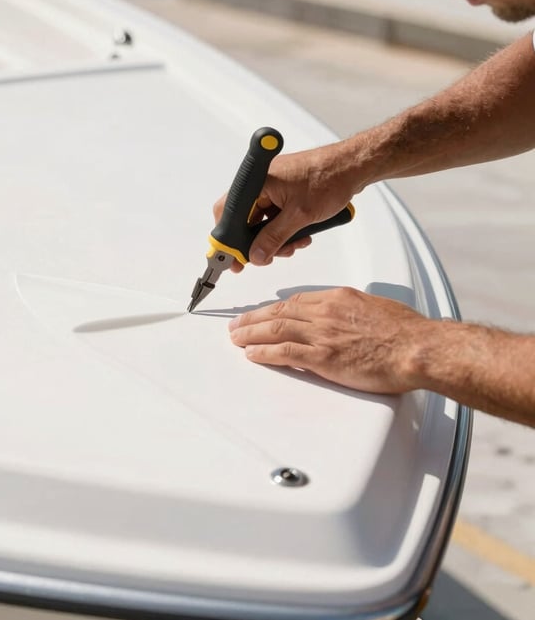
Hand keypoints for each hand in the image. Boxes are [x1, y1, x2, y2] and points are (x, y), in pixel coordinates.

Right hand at [213, 143, 360, 266]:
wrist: (353, 166)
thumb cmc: (329, 179)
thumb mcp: (299, 216)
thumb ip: (274, 238)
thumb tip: (256, 255)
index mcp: (257, 182)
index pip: (228, 213)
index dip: (229, 239)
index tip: (234, 258)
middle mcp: (260, 182)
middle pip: (246, 220)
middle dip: (259, 241)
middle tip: (269, 256)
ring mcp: (273, 186)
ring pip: (262, 220)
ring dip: (275, 236)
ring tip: (294, 243)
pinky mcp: (284, 190)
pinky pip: (275, 214)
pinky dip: (284, 227)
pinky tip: (300, 234)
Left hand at [228, 287, 432, 393]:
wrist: (419, 348)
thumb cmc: (407, 332)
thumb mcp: (375, 309)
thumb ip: (353, 312)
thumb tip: (346, 319)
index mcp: (338, 298)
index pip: (296, 301)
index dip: (274, 309)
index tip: (262, 314)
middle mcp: (326, 312)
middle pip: (279, 312)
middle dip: (254, 319)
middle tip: (237, 325)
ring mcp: (323, 334)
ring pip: (276, 329)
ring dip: (250, 334)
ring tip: (235, 338)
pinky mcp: (323, 356)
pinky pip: (284, 352)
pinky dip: (264, 352)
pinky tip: (251, 354)